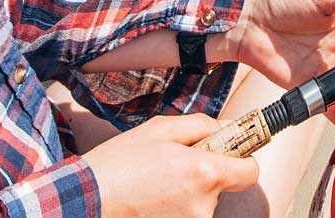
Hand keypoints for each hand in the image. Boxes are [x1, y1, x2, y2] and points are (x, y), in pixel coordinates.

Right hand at [84, 113, 257, 217]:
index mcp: (205, 173)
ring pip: (200, 203)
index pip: (250, 172)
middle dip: (203, 175)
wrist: (84, 201)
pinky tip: (150, 200)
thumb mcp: (161, 130)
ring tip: (154, 183)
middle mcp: (203, 206)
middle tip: (171, 166)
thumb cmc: (119, 164)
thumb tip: (228, 127)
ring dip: (186, 192)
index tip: (228, 154)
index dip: (241, 160)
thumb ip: (202, 126)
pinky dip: (172, 208)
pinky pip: (185, 215)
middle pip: (221, 187)